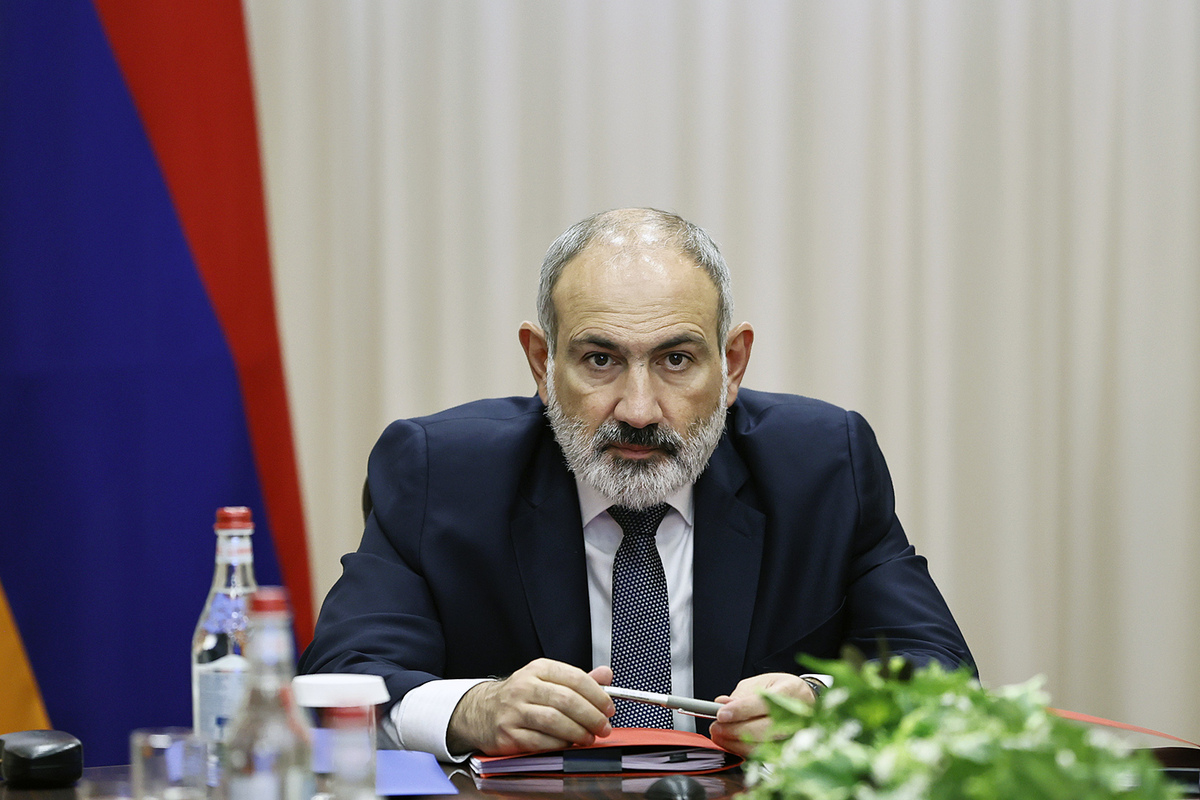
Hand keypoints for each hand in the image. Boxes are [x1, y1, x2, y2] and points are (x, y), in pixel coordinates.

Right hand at [446, 659, 614, 754]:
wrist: (481, 712)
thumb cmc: (521, 697)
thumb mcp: (547, 680)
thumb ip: (577, 680)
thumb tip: (606, 674)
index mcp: (538, 669)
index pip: (575, 678)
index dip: (597, 695)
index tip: (609, 708)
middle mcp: (524, 687)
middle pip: (567, 700)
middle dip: (591, 716)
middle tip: (603, 727)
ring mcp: (514, 711)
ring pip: (555, 721)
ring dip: (578, 732)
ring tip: (589, 737)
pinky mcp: (508, 734)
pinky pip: (541, 741)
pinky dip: (560, 744)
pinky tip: (568, 744)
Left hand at [708, 672, 817, 756]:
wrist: (806, 701)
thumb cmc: (783, 690)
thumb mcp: (762, 682)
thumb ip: (741, 694)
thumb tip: (722, 704)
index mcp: (790, 690)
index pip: (763, 703)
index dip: (740, 710)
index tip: (720, 713)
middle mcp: (797, 715)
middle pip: (763, 729)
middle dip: (734, 730)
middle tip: (715, 727)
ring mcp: (795, 735)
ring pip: (764, 746)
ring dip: (736, 743)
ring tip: (719, 736)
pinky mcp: (788, 749)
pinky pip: (764, 755)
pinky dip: (744, 751)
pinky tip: (732, 744)